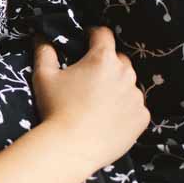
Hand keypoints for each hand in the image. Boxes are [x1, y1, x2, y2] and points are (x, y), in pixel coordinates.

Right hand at [31, 26, 150, 168]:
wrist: (72, 147)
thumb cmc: (56, 108)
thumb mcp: (43, 77)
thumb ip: (44, 52)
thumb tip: (41, 37)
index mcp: (102, 59)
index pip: (103, 35)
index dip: (93, 35)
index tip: (86, 41)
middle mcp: (125, 73)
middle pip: (119, 60)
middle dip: (106, 64)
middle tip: (89, 79)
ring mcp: (136, 96)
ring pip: (128, 84)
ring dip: (116, 87)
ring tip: (98, 103)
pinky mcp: (142, 117)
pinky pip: (135, 107)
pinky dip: (124, 109)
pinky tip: (108, 119)